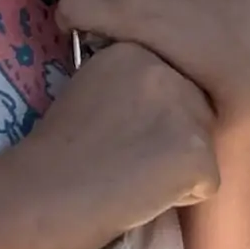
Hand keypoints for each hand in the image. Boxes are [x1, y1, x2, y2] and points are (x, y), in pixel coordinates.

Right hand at [13, 39, 217, 248]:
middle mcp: (165, 70)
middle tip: (124, 159)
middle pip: (196, 113)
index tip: (113, 134)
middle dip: (171, 141)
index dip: (149, 121)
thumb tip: (158, 109)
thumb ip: (129, 85)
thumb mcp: (90, 90)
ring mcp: (185, 110)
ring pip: (204, 147)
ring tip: (131, 175)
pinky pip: (207, 182)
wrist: (42, 194)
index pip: (174, 87)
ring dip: (177, 169)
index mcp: (137, 50)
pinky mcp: (196, 153)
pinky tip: (143, 193)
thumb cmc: (57, 154)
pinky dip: (183, 198)